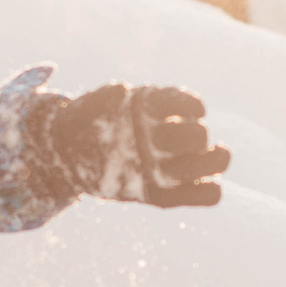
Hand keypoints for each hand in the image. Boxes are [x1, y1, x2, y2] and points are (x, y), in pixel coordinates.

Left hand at [47, 84, 230, 207]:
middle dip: (191, 137)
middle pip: (201, 135)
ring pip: (217, 160)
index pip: (187, 103)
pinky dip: (208, 191)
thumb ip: (101, 99)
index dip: (187, 106)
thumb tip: (121, 92)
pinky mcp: (169, 193)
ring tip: (176, 168)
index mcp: (157, 109)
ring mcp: (174, 163)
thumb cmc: (82, 124)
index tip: (168, 113)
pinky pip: (208, 195)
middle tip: (160, 142)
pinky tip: (179, 189)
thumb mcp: (84, 108)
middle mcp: (171, 134)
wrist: (69, 156)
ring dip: (206, 163)